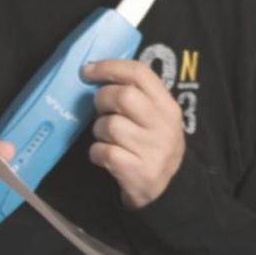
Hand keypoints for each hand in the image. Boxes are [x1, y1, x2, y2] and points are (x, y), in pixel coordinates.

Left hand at [81, 59, 184, 208]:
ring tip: (107, 137)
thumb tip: (96, 73)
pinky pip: (103, 151)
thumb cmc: (153, 143)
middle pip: (123, 96)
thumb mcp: (155, 116)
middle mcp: (163, 124)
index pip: (139, 73)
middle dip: (101, 99)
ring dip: (99, 130)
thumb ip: (136, 94)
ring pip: (109, 125)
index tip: (87, 70)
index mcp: (167, 105)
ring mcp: (152, 149)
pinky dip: (97, 152)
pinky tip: (105, 155)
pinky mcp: (137, 171)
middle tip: (100, 109)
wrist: (168, 188)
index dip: (109, 67)